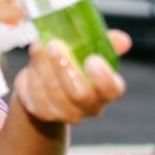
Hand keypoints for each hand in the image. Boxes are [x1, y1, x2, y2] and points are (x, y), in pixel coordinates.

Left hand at [11, 31, 131, 123]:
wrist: (48, 77)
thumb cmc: (75, 60)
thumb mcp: (89, 47)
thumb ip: (105, 43)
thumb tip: (123, 41)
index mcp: (107, 90)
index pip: (113, 90)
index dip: (103, 77)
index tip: (91, 59)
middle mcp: (90, 106)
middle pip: (81, 95)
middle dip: (65, 68)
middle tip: (54, 46)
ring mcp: (68, 114)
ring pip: (55, 93)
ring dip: (44, 67)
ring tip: (38, 47)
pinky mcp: (45, 114)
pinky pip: (37, 96)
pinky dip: (33, 76)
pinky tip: (32, 63)